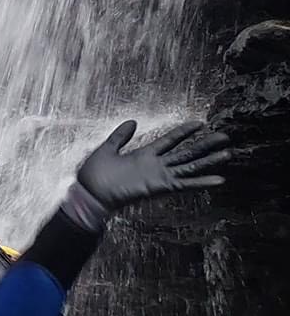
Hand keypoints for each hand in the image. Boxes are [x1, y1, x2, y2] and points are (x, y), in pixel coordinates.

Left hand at [73, 119, 231, 214]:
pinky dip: (201, 182)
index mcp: (143, 155)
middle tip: (225, 136)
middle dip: (205, 145)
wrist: (87, 195)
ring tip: (228, 153)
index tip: (199, 123)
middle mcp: (155, 166)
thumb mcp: (107, 149)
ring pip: (189, 166)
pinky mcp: (158, 187)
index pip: (169, 140)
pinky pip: (184, 184)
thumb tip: (132, 121)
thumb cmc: (94, 176)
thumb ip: (120, 136)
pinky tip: (219, 179)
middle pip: (185, 152)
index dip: (184, 131)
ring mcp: (158, 177)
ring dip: (209, 160)